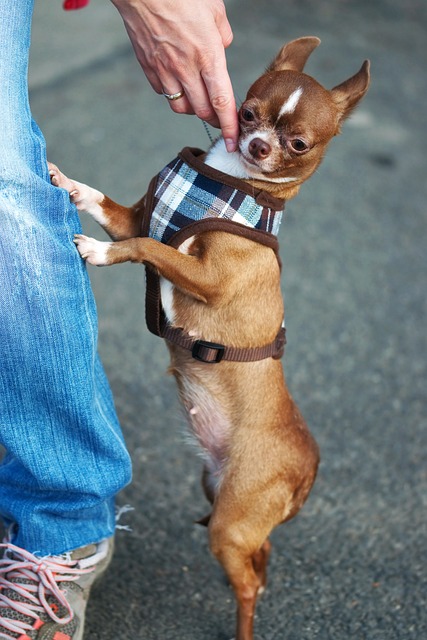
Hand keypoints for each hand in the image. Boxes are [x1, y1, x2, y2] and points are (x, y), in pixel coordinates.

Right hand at [110, 0, 238, 150]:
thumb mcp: (214, 9)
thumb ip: (222, 34)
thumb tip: (223, 47)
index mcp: (208, 55)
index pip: (222, 101)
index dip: (229, 126)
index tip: (234, 141)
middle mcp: (186, 68)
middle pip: (203, 110)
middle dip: (214, 119)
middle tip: (220, 118)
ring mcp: (165, 70)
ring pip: (182, 107)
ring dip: (193, 109)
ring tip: (199, 99)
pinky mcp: (149, 67)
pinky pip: (164, 92)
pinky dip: (173, 94)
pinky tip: (178, 82)